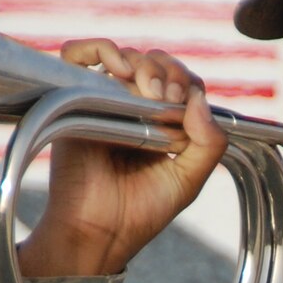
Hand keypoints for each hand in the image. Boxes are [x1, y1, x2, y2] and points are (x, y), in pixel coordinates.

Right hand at [18, 40, 226, 279]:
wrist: (100, 233)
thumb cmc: (140, 212)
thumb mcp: (189, 179)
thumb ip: (209, 144)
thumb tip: (200, 98)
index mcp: (160, 123)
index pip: (179, 81)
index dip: (187, 81)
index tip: (185, 103)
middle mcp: (131, 107)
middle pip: (155, 62)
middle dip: (169, 71)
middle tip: (168, 98)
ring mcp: (102, 102)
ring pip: (125, 56)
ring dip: (144, 64)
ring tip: (149, 91)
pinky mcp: (73, 100)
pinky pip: (76, 55)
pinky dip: (99, 49)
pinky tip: (119, 67)